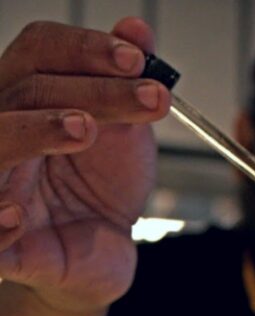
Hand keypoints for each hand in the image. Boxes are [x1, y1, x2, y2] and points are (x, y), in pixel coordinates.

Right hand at [0, 18, 170, 312]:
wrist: (101, 253)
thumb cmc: (99, 192)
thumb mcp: (123, 137)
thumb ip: (125, 85)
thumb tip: (136, 29)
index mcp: (26, 101)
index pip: (39, 53)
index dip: (85, 48)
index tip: (137, 59)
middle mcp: (3, 133)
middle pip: (25, 91)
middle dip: (91, 90)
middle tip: (146, 97)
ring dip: (35, 132)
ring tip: (84, 129)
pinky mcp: (2, 246)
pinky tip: (16, 214)